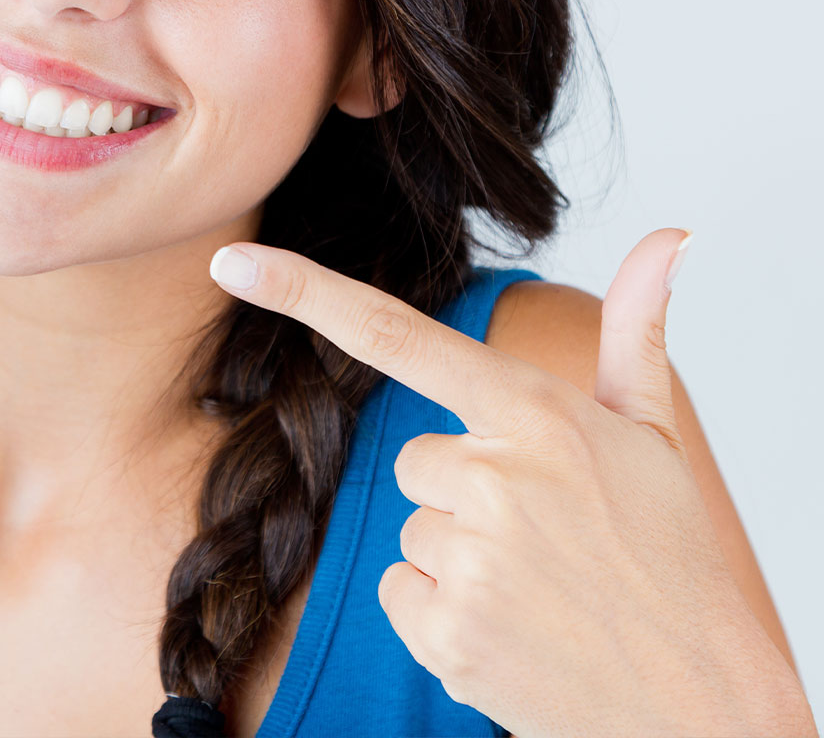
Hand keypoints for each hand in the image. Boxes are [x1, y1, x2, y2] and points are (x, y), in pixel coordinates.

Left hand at [208, 229, 812, 736]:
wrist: (695, 698)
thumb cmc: (668, 558)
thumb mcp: (653, 437)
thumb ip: (634, 331)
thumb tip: (668, 234)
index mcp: (536, 415)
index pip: (399, 337)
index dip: (306, 295)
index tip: (232, 265)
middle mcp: (496, 476)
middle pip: (412, 460)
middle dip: (461, 493)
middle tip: (540, 536)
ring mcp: (469, 556)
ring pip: (408, 529)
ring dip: (457, 558)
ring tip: (536, 588)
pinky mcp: (445, 629)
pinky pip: (398, 592)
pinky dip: (440, 613)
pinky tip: (508, 628)